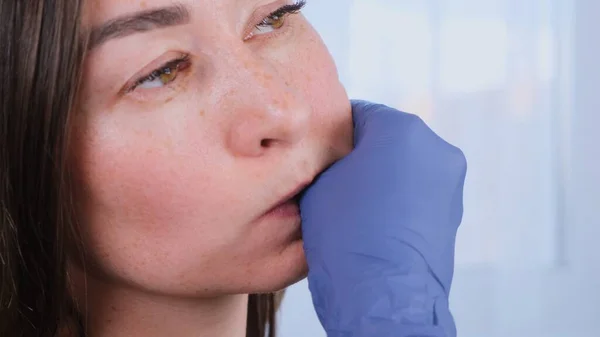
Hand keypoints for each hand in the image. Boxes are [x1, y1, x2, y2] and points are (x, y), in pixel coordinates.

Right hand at [300, 100, 466, 336]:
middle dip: (362, 153)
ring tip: (356, 204)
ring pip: (405, 165)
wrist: (382, 296)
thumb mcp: (320, 181)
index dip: (333, 131)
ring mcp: (448, 180)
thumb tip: (336, 155)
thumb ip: (330, 155)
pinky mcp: (453, 210)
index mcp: (402, 128)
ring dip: (383, 176)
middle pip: (387, 138)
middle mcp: (435, 147)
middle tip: (335, 178)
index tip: (320, 151)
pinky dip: (399, 197)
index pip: (359, 112)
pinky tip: (376, 221)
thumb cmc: (346, 235)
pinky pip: (418, 191)